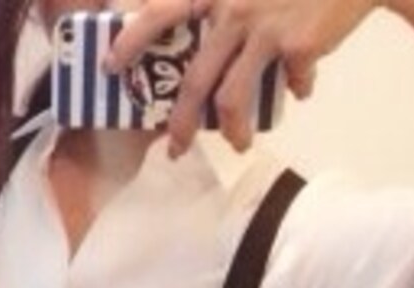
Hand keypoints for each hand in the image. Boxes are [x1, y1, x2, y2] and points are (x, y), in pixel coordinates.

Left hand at [106, 0, 376, 153]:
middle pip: (194, 81)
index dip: (131, 40)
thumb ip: (226, 9)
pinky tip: (303, 89)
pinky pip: (288, 85)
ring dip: (234, 131)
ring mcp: (264, 28)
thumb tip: (208, 55)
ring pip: (233, 99)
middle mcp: (233, 8)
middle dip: (181, 123)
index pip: (160, 14)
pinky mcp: (296, 47)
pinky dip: (297, 90)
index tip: (110, 66)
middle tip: (175, 148)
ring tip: (240, 144)